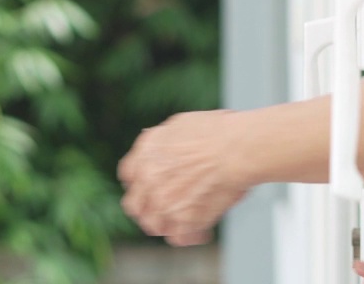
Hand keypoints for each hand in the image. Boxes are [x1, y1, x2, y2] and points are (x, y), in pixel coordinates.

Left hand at [118, 110, 250, 245]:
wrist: (235, 148)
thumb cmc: (216, 132)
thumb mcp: (178, 125)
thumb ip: (162, 141)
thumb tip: (162, 146)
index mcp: (146, 153)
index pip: (129, 175)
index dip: (140, 181)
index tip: (151, 184)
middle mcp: (148, 180)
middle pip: (135, 205)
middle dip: (147, 207)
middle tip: (163, 208)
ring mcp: (163, 203)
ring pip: (153, 225)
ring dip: (166, 224)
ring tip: (183, 223)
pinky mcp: (183, 221)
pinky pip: (178, 238)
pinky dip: (189, 237)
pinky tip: (201, 233)